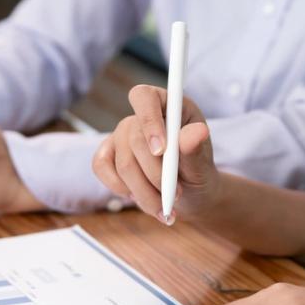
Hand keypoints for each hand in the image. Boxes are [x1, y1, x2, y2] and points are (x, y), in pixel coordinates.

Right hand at [92, 84, 216, 224]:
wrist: (189, 194)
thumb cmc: (197, 172)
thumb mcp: (203, 163)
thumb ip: (195, 148)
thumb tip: (196, 132)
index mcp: (167, 106)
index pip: (145, 97)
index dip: (149, 121)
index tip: (161, 151)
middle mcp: (139, 118)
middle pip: (134, 139)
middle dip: (155, 174)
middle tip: (175, 195)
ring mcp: (120, 136)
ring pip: (122, 163)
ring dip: (144, 192)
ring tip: (163, 207)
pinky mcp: (107, 155)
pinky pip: (101, 168)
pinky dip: (121, 190)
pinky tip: (140, 199)